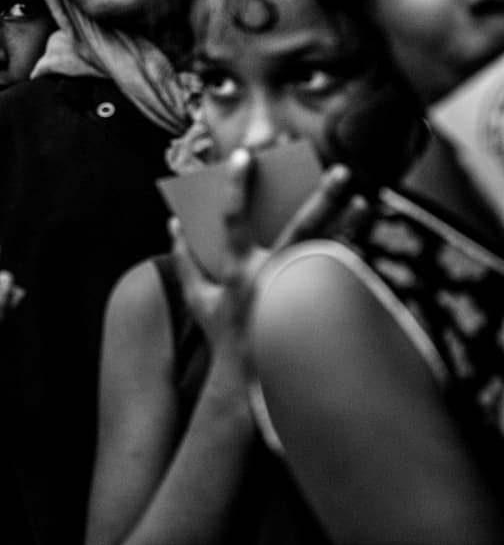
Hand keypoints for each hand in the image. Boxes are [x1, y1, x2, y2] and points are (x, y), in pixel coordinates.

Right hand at [175, 149, 361, 352]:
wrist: (249, 390)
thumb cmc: (224, 339)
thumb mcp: (197, 301)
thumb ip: (184, 261)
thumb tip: (172, 224)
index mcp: (236, 271)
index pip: (234, 218)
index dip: (237, 184)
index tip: (246, 155)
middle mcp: (270, 280)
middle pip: (301, 229)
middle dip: (322, 197)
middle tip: (342, 170)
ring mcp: (298, 299)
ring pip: (333, 255)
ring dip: (352, 227)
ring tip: (367, 201)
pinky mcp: (318, 318)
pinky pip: (342, 284)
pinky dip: (357, 262)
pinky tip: (371, 246)